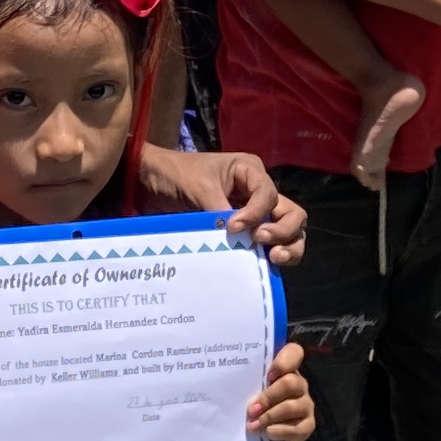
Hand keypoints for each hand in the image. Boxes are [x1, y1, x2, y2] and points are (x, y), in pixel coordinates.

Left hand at [146, 147, 306, 266]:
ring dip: (287, 246)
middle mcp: (258, 192)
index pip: (269, 195)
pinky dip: (269, 258)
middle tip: (263, 244)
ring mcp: (254, 214)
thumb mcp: (198, 187)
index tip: (233, 226)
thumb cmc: (174, 175)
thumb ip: (219, 210)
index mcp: (250, 172)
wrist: (148, 185)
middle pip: (292, 214)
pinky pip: (267, 247)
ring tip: (272, 259)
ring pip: (288, 232)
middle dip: (284, 231)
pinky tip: (261, 268)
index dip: (256, 213)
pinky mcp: (245, 234)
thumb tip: (236, 237)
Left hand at [243, 339, 314, 440]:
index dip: (284, 361)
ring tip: (253, 425)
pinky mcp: (308, 425)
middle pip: (290, 382)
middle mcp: (299, 385)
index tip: (268, 375)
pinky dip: (279, 431)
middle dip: (268, 397)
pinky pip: (297, 428)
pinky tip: (267, 433)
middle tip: (252, 409)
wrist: (262, 435)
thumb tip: (227, 380)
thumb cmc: (252, 407)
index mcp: (285, 370)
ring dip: (269, 416)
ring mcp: (306, 405)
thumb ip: (246, 383)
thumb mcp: (248, 391)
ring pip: (291, 406)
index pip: (294, 352)